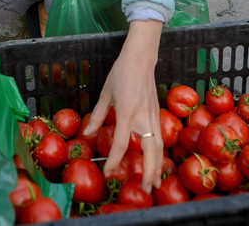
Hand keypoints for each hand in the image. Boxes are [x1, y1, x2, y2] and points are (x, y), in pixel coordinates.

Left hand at [82, 20, 163, 192]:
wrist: (141, 58)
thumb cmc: (121, 73)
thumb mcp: (105, 94)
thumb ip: (98, 116)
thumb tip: (88, 134)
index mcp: (127, 112)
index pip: (121, 143)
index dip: (115, 160)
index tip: (109, 172)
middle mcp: (143, 117)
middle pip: (150, 151)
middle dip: (149, 171)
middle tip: (145, 189)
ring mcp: (153, 116)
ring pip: (159, 147)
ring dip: (158, 166)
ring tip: (155, 183)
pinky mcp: (158, 114)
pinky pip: (160, 138)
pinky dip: (159, 154)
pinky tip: (157, 163)